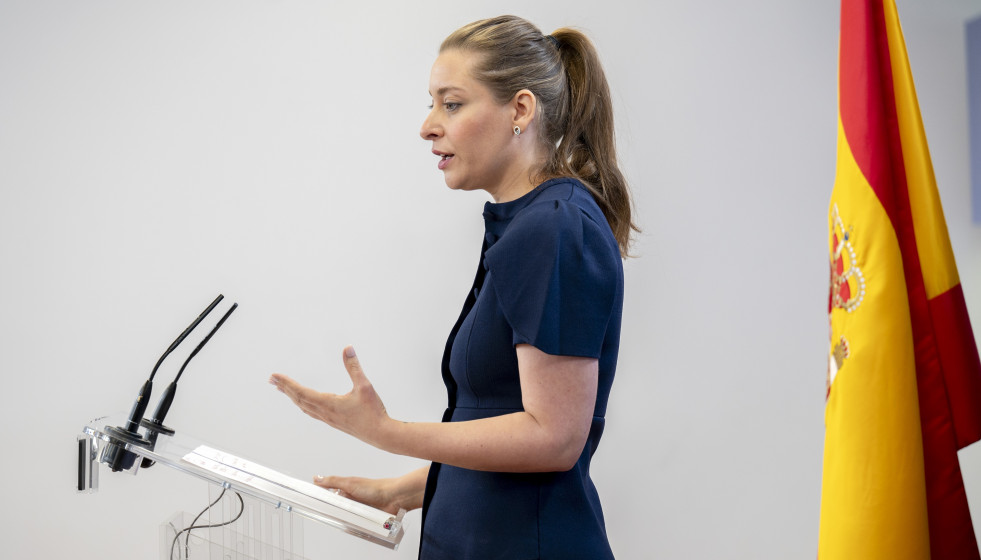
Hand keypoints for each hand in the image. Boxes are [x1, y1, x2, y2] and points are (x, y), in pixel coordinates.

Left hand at [269, 346, 390, 446]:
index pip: (301, 392)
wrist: (380, 434)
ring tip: (283, 390)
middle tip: (272, 380)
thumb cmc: (373, 412)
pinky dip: (302, 404)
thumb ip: (354, 367)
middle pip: (298, 399)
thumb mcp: (364, 386)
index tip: (275, 376)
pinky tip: (304, 402)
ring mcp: (328, 419)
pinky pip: (311, 412)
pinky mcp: (333, 421)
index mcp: (328, 404)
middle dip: (285, 388)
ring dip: (292, 397)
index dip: (287, 383)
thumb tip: (347, 348)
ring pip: (304, 407)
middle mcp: (324, 412)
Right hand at [313, 467, 428, 513]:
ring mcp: (358, 508)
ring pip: (345, 515)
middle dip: (333, 509)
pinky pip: (355, 522)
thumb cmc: (376, 488)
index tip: (311, 500)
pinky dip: (354, 523)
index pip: (329, 492)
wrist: (394, 497)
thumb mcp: (350, 483)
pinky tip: (354, 523)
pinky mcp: (364, 517)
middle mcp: (351, 498)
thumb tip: (317, 478)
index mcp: (346, 488)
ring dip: (345, 517)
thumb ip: (333, 481)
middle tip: (331, 511)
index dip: (321, 496)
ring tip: (347, 515)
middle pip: (335, 506)